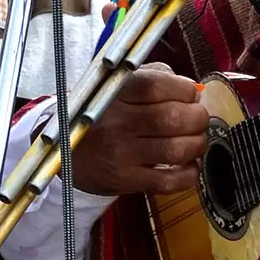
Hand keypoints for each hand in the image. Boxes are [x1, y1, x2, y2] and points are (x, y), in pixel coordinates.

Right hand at [70, 65, 207, 195]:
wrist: (60, 149)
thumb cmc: (97, 114)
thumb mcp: (115, 86)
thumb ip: (152, 78)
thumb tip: (192, 89)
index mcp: (114, 93)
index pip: (158, 86)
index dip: (185, 89)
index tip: (192, 94)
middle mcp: (116, 122)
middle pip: (172, 118)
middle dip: (197, 117)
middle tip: (199, 118)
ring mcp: (120, 154)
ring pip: (175, 150)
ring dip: (197, 144)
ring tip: (196, 140)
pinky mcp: (125, 180)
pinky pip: (168, 181)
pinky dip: (189, 173)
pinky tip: (189, 165)